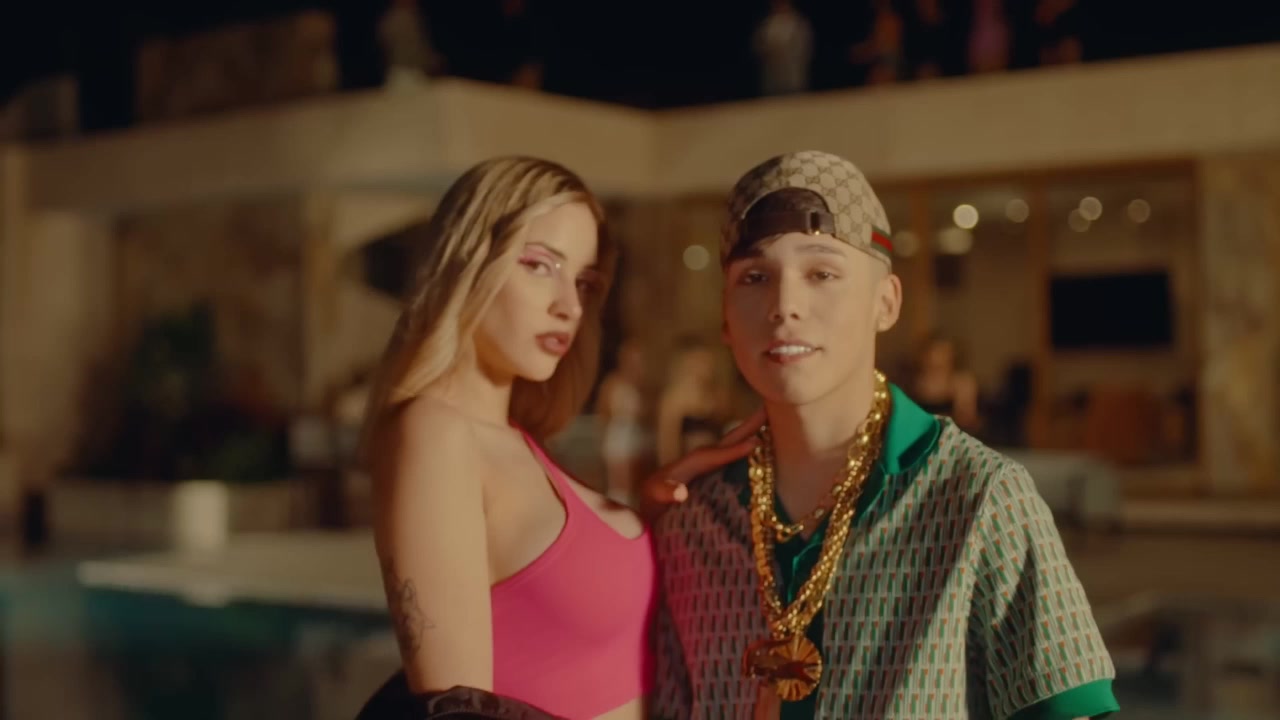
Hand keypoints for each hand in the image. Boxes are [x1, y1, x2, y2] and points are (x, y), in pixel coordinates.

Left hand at [640, 407, 765, 520]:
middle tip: (769, 409)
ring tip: (772, 424)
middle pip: (728, 441)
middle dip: (748, 427)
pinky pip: (732, 460)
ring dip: (750, 435)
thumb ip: (665, 492)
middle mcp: (701, 461)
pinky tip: (761, 451)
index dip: (733, 450)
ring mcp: (706, 468)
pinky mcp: (710, 476)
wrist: (646, 506)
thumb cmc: (650, 501)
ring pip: (732, 448)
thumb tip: (681, 492)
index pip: (715, 455)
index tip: (755, 443)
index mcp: (690, 464)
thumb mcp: (653, 496)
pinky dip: (747, 451)